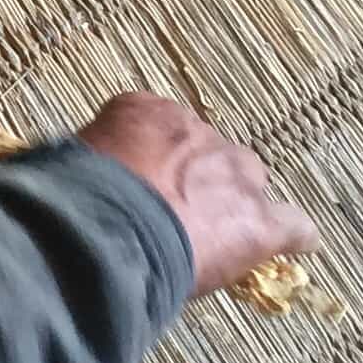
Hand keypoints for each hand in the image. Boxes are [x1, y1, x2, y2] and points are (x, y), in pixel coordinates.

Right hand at [79, 91, 317, 298]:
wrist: (105, 227)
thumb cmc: (74, 195)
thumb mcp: (70, 163)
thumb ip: (93, 166)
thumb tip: (87, 185)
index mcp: (148, 113)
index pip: (160, 131)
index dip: (155, 164)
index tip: (142, 186)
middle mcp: (199, 133)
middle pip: (211, 154)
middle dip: (200, 180)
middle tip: (174, 216)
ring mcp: (234, 175)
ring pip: (250, 187)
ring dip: (236, 207)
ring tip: (219, 238)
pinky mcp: (258, 222)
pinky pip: (292, 227)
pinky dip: (291, 238)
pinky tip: (292, 249)